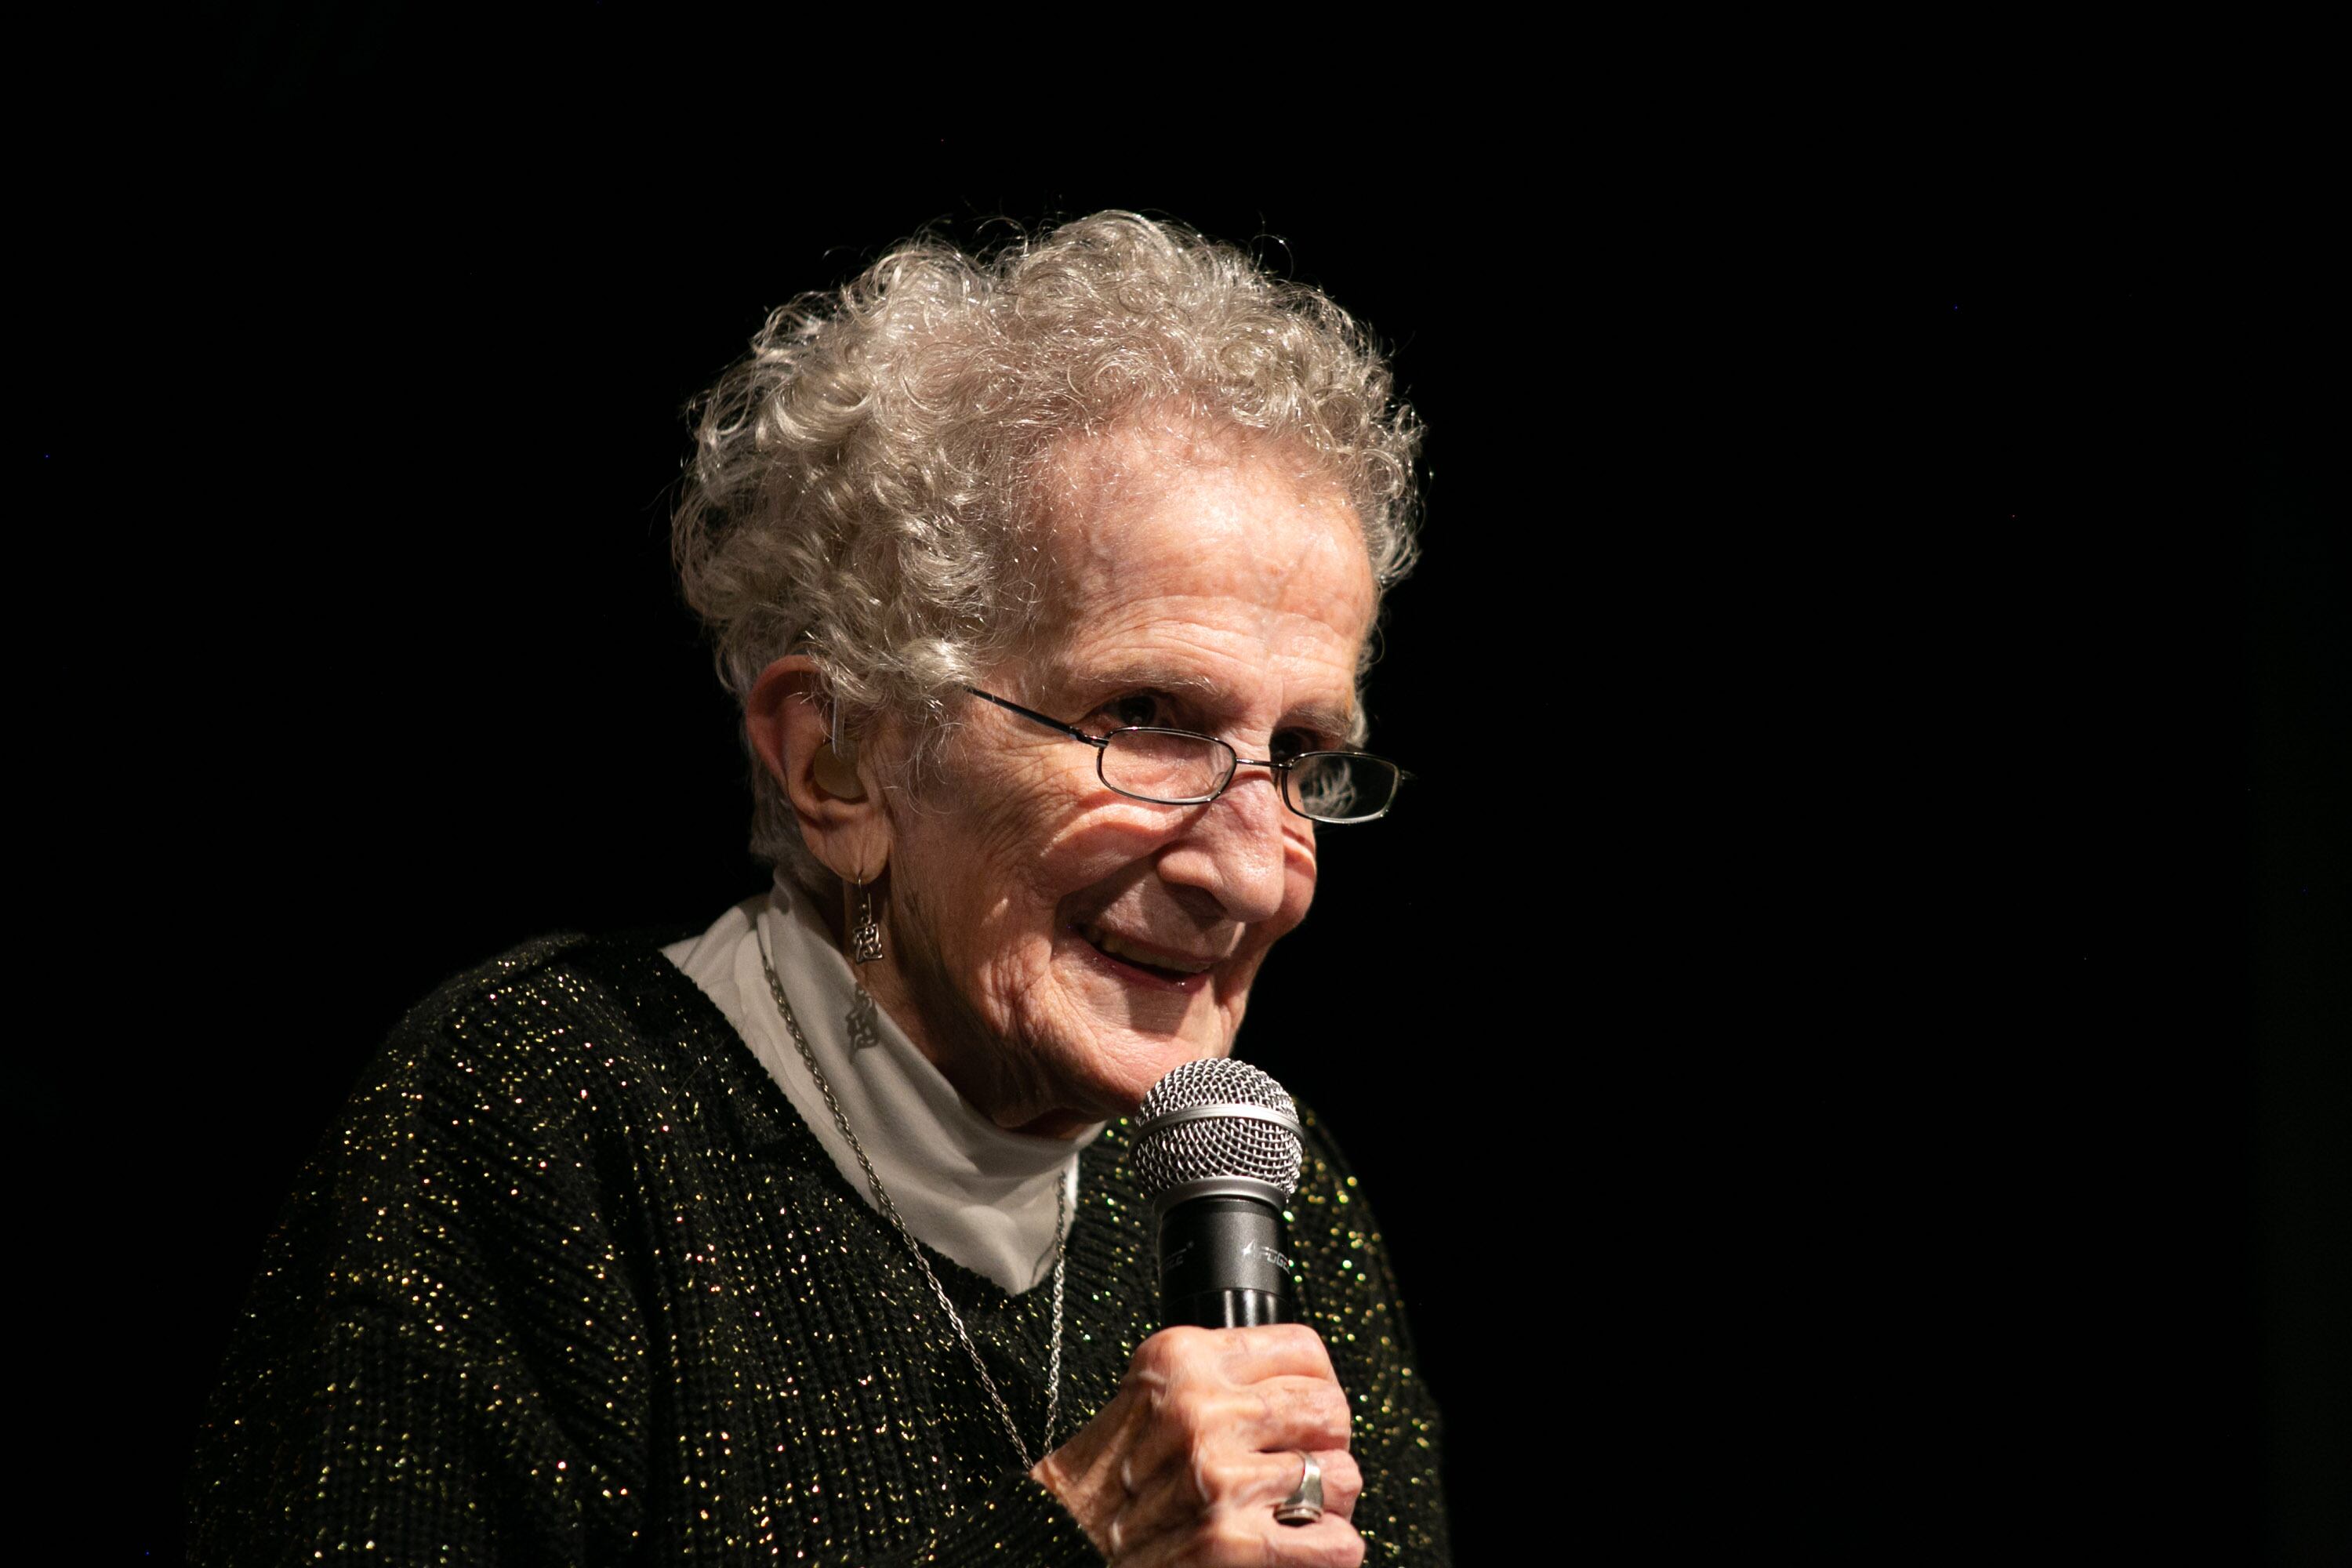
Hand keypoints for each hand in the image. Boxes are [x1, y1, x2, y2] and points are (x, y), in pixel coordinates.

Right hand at [1032, 1323, 1362, 1565]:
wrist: (1060, 1542)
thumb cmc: (1106, 1477)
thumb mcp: (1153, 1391)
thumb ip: (1218, 1376)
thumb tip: (1303, 1385)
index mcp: (1186, 1359)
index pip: (1304, 1350)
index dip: (1318, 1385)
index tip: (1307, 1410)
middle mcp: (1204, 1412)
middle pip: (1330, 1411)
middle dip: (1327, 1444)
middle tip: (1304, 1462)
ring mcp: (1221, 1478)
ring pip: (1341, 1477)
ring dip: (1328, 1502)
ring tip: (1296, 1509)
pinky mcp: (1233, 1543)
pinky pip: (1334, 1542)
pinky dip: (1331, 1550)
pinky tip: (1303, 1545)